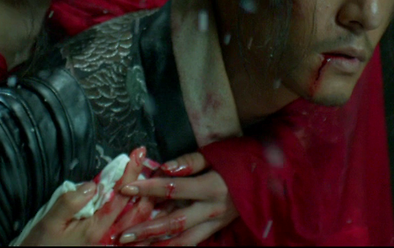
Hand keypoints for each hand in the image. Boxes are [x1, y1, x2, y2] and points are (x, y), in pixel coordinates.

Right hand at [20, 147, 150, 245]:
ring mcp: (110, 246)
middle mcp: (109, 239)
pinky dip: (140, 219)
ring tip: (150, 180)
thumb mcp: (49, 222)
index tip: (138, 153)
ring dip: (146, 200)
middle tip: (150, 162)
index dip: (131, 173)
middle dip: (146, 184)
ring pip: (138, 223)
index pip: (120, 196)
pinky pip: (131, 234)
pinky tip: (142, 207)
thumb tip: (92, 185)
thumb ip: (70, 202)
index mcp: (96, 229)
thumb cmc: (41, 245)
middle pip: (137, 210)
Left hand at [113, 152, 237, 245]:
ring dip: (158, 246)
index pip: (174, 189)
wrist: (270, 176)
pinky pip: (193, 242)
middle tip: (124, 235)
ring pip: (184, 241)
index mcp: (211, 187)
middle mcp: (212, 210)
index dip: (149, 188)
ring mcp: (216, 223)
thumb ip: (189, 162)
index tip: (126, 188)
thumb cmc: (240, 159)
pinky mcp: (217, 229)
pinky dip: (175, 247)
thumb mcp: (216, 154)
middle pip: (175, 223)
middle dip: (148, 230)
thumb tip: (163, 169)